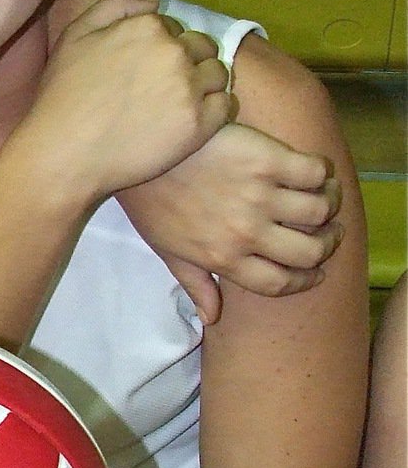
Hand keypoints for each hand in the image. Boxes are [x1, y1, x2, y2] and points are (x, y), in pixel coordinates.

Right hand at [25, 0, 233, 206]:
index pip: (174, 27)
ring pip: (218, 74)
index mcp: (148, 27)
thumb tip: (154, 2)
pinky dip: (212, 109)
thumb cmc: (63, 94)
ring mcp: (190, 88)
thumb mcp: (75, 34)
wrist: (66, 151)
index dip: (161, 46)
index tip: (144, 68)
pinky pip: (224, 105)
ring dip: (204, 83)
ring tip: (177, 103)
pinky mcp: (200, 124)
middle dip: (188, 61)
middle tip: (162, 88)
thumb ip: (115, 5)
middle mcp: (175, 52)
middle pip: (202, 47)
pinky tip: (188, 119)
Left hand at [118, 123, 342, 322]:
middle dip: (327, 245)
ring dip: (329, 206)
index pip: (279, 283)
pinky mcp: (265, 159)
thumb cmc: (151, 200)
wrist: (138, 150)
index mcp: (223, 258)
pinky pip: (313, 172)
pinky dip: (322, 174)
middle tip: (329, 232)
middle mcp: (245, 232)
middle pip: (309, 252)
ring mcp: (257, 195)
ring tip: (324, 199)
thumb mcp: (167, 249)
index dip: (305, 280)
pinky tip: (313, 173)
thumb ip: (195, 284)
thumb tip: (211, 317)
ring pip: (318, 211)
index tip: (316, 271)